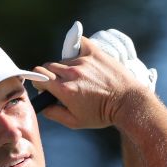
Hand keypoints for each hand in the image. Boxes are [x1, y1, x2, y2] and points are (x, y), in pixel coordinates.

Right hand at [32, 27, 149, 128]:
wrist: (127, 102)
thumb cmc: (102, 114)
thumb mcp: (75, 122)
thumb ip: (53, 113)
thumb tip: (42, 104)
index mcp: (64, 90)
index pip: (39, 76)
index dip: (40, 82)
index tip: (46, 87)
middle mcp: (72, 73)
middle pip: (49, 66)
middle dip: (52, 76)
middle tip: (63, 84)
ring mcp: (83, 60)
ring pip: (64, 59)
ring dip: (67, 67)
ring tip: (82, 77)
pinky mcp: (95, 52)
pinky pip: (79, 43)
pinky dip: (77, 49)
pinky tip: (82, 58)